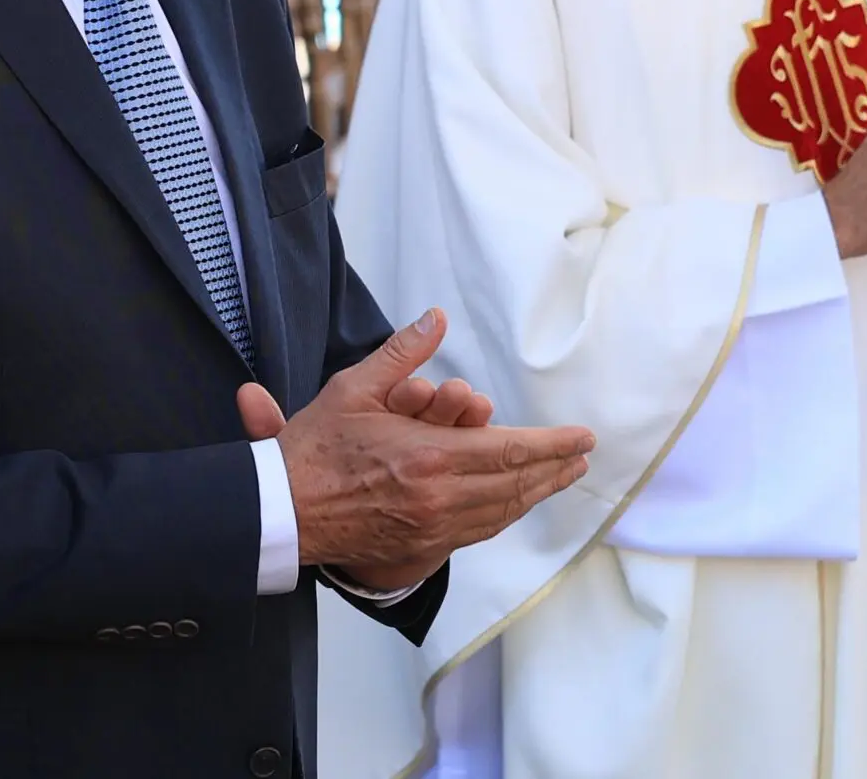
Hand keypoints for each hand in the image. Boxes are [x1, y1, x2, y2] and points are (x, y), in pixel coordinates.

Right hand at [237, 310, 593, 592]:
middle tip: (582, 458)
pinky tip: (514, 503)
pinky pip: (478, 531)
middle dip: (554, 470)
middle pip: (515, 485)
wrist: (282, 513)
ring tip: (560, 478)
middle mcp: (439, 498)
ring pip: (500, 512)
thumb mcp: (353, 389)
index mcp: (428, 457)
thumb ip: (401, 355)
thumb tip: (435, 320)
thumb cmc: (313, 450)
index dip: (552, 445)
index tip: (583, 438)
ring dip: (535, 494)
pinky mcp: (422, 547)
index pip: (508, 451)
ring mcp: (432, 528)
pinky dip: (504, 514)